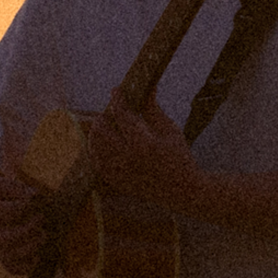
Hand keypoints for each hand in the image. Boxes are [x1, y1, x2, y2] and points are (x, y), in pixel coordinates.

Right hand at [0, 170, 48, 272]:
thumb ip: (15, 187)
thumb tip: (34, 196)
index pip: (10, 212)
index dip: (27, 206)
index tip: (32, 200)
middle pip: (14, 236)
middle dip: (33, 226)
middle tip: (40, 217)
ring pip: (16, 255)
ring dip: (35, 244)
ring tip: (42, 233)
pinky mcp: (0, 260)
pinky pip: (16, 269)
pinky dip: (30, 263)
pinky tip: (36, 250)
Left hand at [87, 101, 201, 212]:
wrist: (183, 191)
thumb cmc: (180, 157)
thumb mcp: (169, 130)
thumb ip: (153, 109)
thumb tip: (146, 87)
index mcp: (144, 143)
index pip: (122, 114)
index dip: (117, 99)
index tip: (116, 90)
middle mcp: (128, 158)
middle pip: (101, 130)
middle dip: (103, 117)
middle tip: (110, 112)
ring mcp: (120, 173)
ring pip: (94, 146)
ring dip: (97, 133)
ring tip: (105, 126)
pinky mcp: (116, 182)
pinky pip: (97, 162)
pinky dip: (97, 151)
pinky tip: (104, 144)